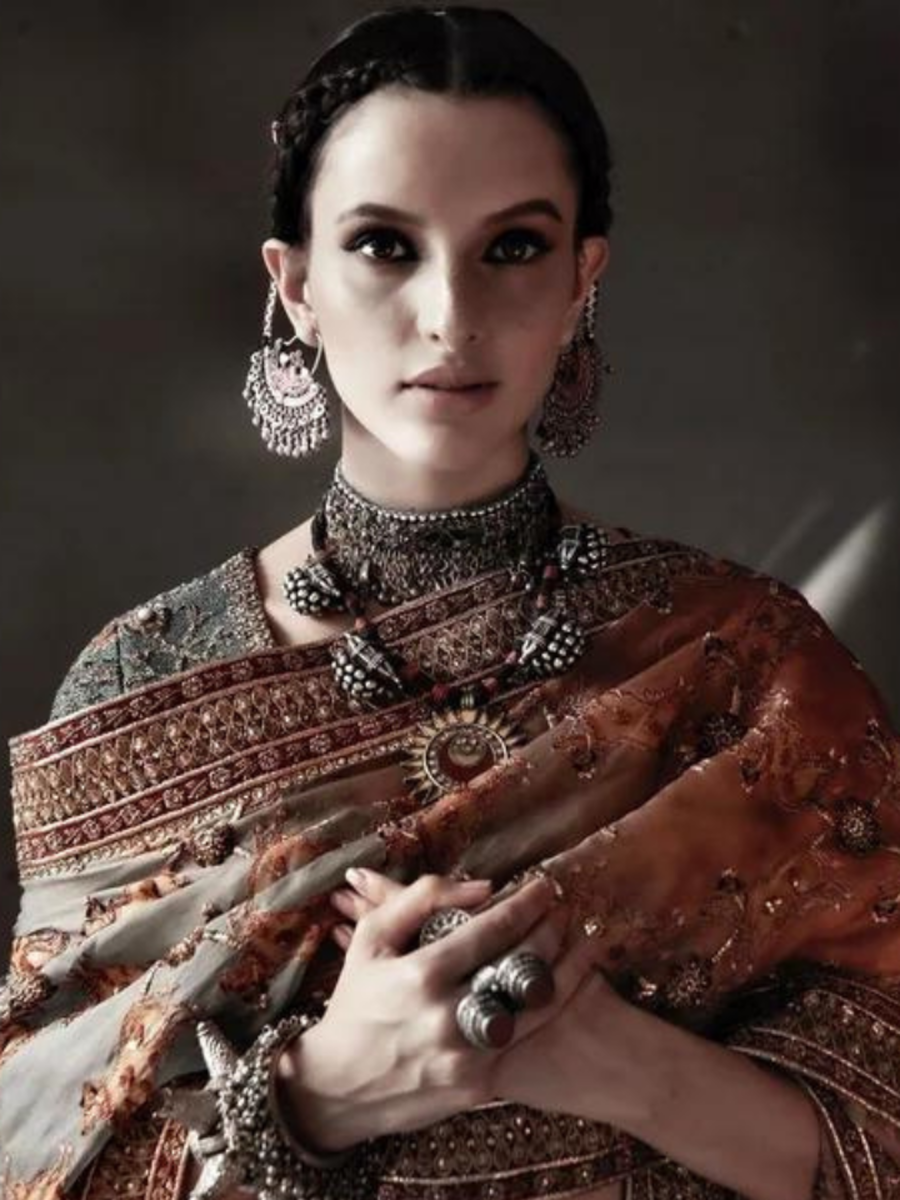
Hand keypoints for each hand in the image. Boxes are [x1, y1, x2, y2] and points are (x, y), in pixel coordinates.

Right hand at [330, 869, 626, 1123]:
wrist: (337, 1088)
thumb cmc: (356, 1001)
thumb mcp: (373, 937)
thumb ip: (423, 898)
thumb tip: (483, 887)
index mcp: (421, 973)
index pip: (492, 929)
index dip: (526, 904)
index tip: (545, 886)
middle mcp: (447, 1015)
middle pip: (521, 965)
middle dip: (551, 930)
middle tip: (565, 910)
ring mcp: (466, 1055)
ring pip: (534, 1007)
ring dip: (564, 970)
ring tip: (581, 942)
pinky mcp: (477, 1087)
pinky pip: (524, 1043)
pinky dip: (550, 1011)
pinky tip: (567, 989)